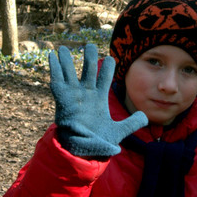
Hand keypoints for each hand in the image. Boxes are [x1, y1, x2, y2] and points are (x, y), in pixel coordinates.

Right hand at [49, 43, 147, 157]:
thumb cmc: (100, 142)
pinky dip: (54, 68)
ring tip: (64, 47)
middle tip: (89, 45)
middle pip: (88, 71)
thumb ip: (132, 123)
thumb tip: (145, 116)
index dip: (107, 68)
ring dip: (66, 60)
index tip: (111, 58)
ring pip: (70, 73)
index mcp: (100, 98)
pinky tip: (52, 56)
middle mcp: (86, 94)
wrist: (83, 152)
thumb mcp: (119, 132)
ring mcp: (74, 96)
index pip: (104, 78)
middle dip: (88, 58)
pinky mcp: (63, 100)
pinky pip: (57, 81)